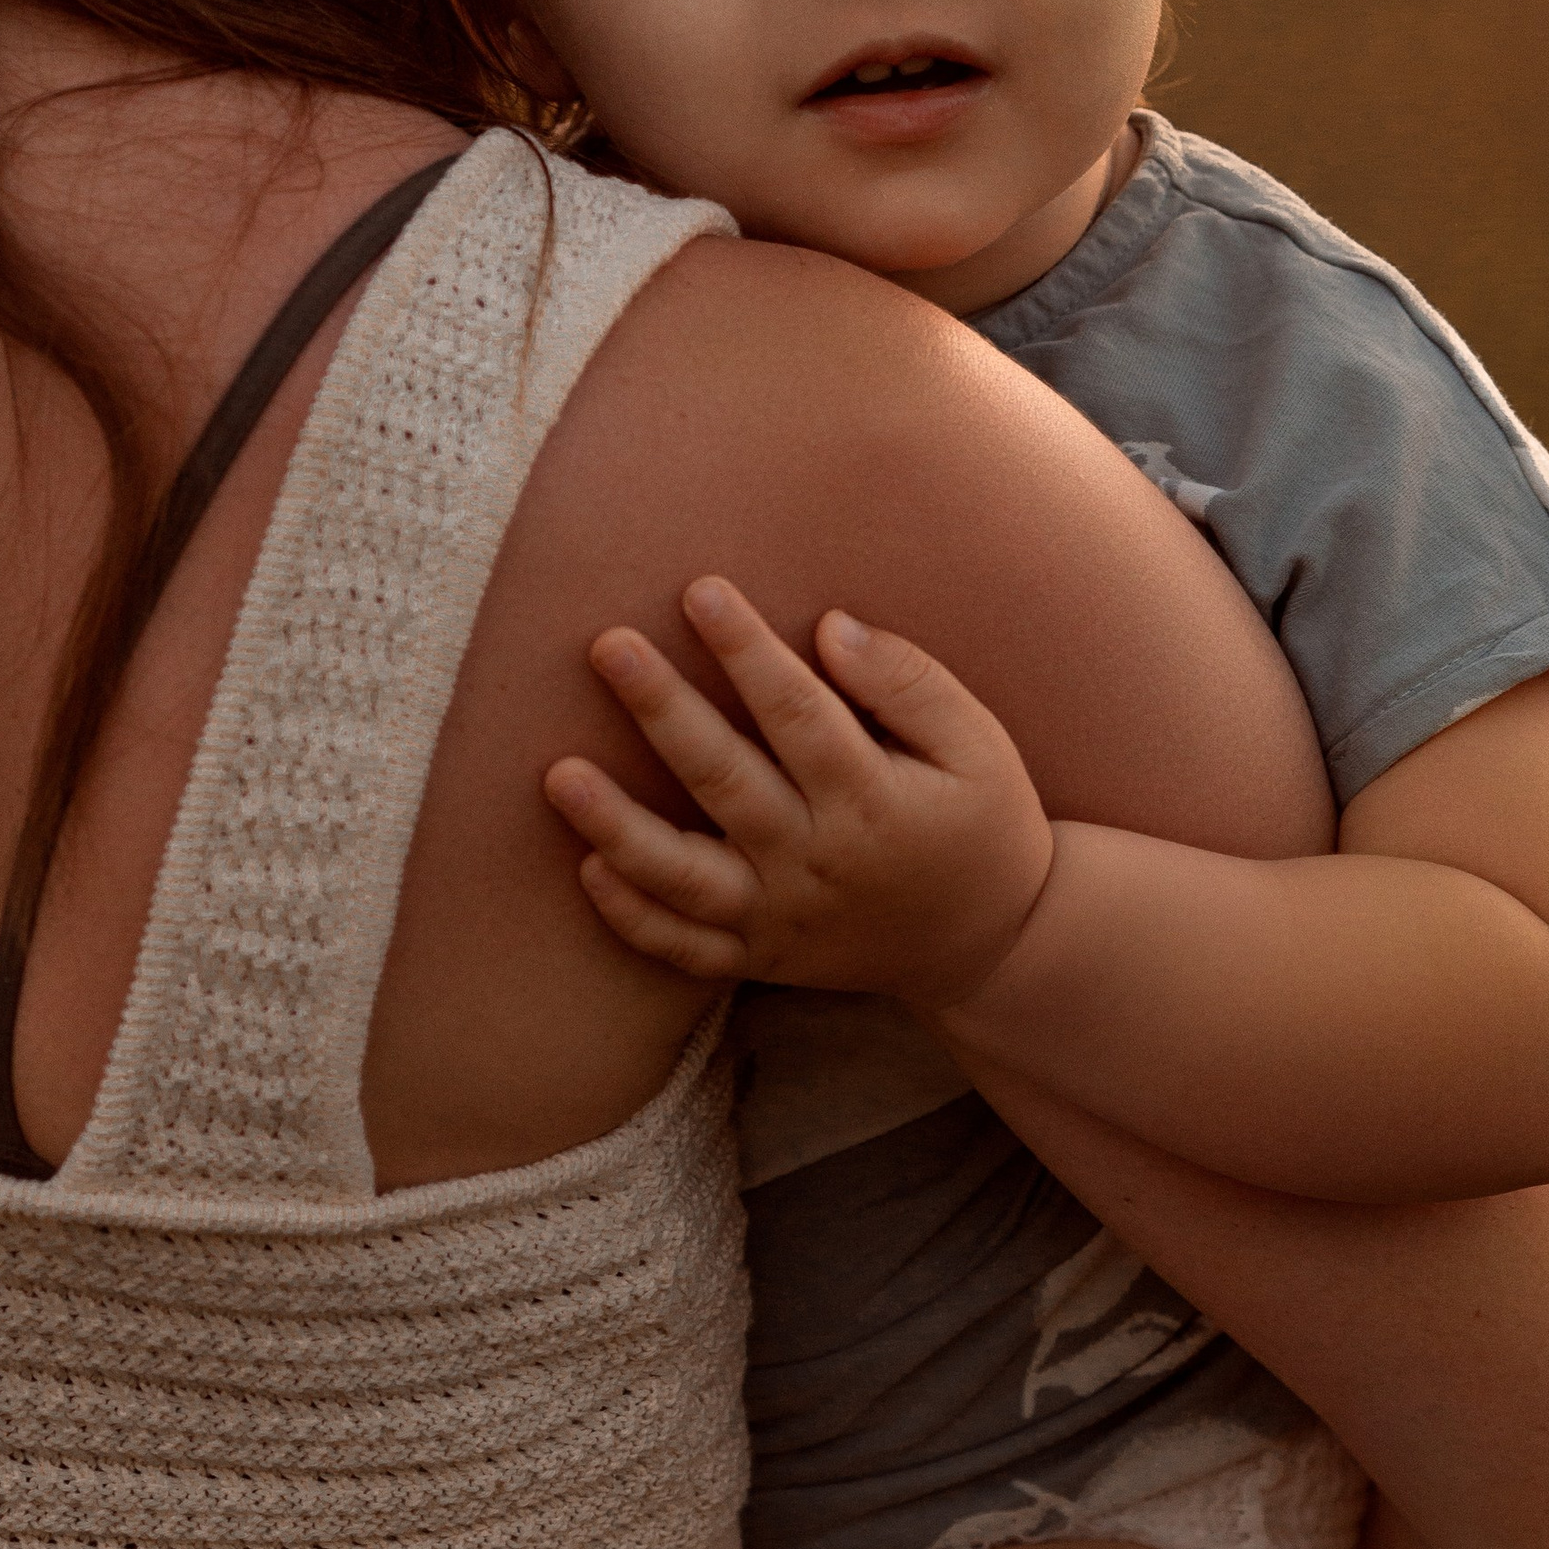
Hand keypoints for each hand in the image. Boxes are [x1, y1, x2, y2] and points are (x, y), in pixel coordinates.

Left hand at [545, 575, 1055, 1006]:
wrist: (990, 945)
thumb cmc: (983, 821)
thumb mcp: (977, 744)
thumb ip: (909, 683)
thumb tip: (831, 628)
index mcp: (871, 801)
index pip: (797, 714)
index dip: (746, 650)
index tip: (700, 591)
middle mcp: (816, 862)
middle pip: (725, 780)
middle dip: (663, 710)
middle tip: (608, 645)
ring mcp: (781, 918)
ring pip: (685, 876)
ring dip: (616, 825)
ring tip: (558, 773)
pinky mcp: (761, 957)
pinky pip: (685, 949)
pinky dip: (633, 918)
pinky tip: (587, 866)